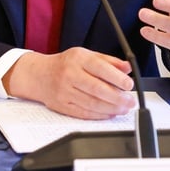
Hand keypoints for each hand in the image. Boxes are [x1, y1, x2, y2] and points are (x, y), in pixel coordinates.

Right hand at [3, 47, 136, 118]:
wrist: (39, 75)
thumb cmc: (65, 64)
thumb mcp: (87, 55)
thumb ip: (109, 61)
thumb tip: (127, 67)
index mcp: (78, 59)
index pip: (100, 68)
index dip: (117, 78)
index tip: (129, 85)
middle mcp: (70, 75)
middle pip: (97, 89)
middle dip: (117, 97)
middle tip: (130, 101)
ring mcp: (64, 92)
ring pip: (92, 104)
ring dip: (111, 108)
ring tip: (123, 108)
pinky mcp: (62, 106)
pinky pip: (84, 113)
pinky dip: (99, 115)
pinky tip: (110, 113)